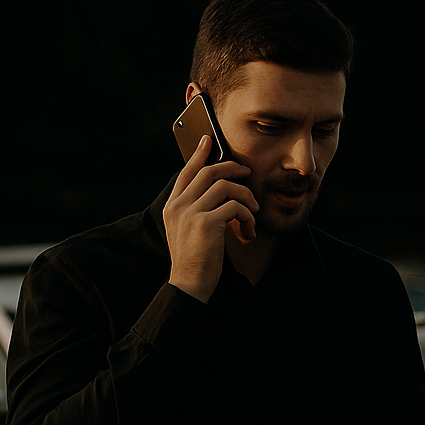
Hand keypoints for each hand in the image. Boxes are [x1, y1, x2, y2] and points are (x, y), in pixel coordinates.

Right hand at [161, 134, 257, 302]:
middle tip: (247, 174)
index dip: (198, 154)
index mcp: (172, 206)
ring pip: (225, 187)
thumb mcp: (188, 231)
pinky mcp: (206, 223)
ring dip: (246, 197)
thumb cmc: (194, 260)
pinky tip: (248, 231)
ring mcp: (191, 213)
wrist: (189, 284)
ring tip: (252, 213)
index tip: (208, 140)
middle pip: (209, 173)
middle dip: (232, 169)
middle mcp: (178, 206)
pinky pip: (235, 207)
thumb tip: (218, 190)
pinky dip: (247, 217)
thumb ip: (195, 209)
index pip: (186, 172)